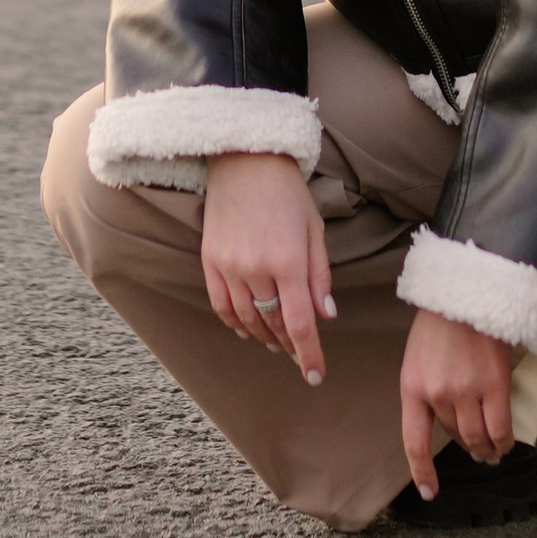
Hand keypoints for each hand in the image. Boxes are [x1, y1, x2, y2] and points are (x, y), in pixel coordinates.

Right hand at [201, 153, 334, 386]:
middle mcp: (256, 268)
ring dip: (263, 337)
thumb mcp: (314, 230)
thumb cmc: (288, 194)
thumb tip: (326, 316)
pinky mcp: (210, 261)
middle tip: (300, 356)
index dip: (309, 354)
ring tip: (276, 343)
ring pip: (246, 319)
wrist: (245, 161)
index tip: (316, 376)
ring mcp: (229, 266)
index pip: (300, 323)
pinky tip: (245, 328)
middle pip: (273, 324)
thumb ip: (319, 276)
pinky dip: (234, 323)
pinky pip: (221, 305)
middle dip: (289, 346)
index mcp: (288, 261)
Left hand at [401, 310, 515, 493]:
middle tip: (477, 450)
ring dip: (486, 448)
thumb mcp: (419, 355)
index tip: (430, 491)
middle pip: (454, 436)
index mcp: (412, 386)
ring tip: (492, 451)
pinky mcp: (494, 385)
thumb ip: (427, 387)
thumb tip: (444, 417)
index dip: (422, 471)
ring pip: (477, 437)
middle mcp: (437, 393)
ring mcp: (466, 391)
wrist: (467, 291)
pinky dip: (503, 442)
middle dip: (466, 446)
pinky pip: (500, 428)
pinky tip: (504, 445)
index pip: (414, 441)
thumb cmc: (442, 321)